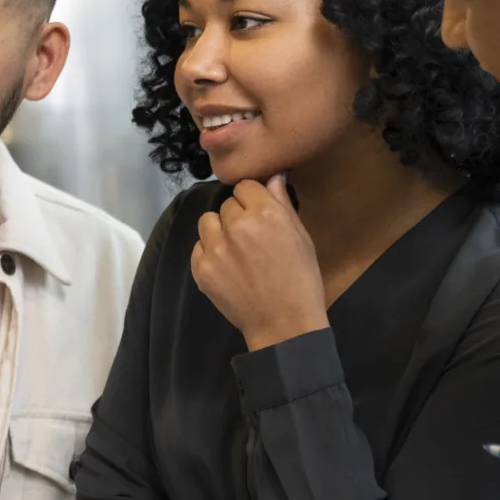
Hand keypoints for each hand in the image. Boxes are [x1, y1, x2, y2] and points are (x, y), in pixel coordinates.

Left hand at [191, 176, 327, 350]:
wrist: (283, 323)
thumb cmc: (300, 279)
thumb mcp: (301, 237)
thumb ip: (282, 203)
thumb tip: (273, 176)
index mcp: (265, 213)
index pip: (244, 186)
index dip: (252, 199)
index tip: (259, 213)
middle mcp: (237, 225)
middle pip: (226, 204)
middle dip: (237, 216)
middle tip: (251, 238)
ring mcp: (215, 248)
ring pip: (207, 222)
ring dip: (219, 231)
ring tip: (235, 250)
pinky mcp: (201, 268)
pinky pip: (198, 247)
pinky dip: (209, 253)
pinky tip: (226, 267)